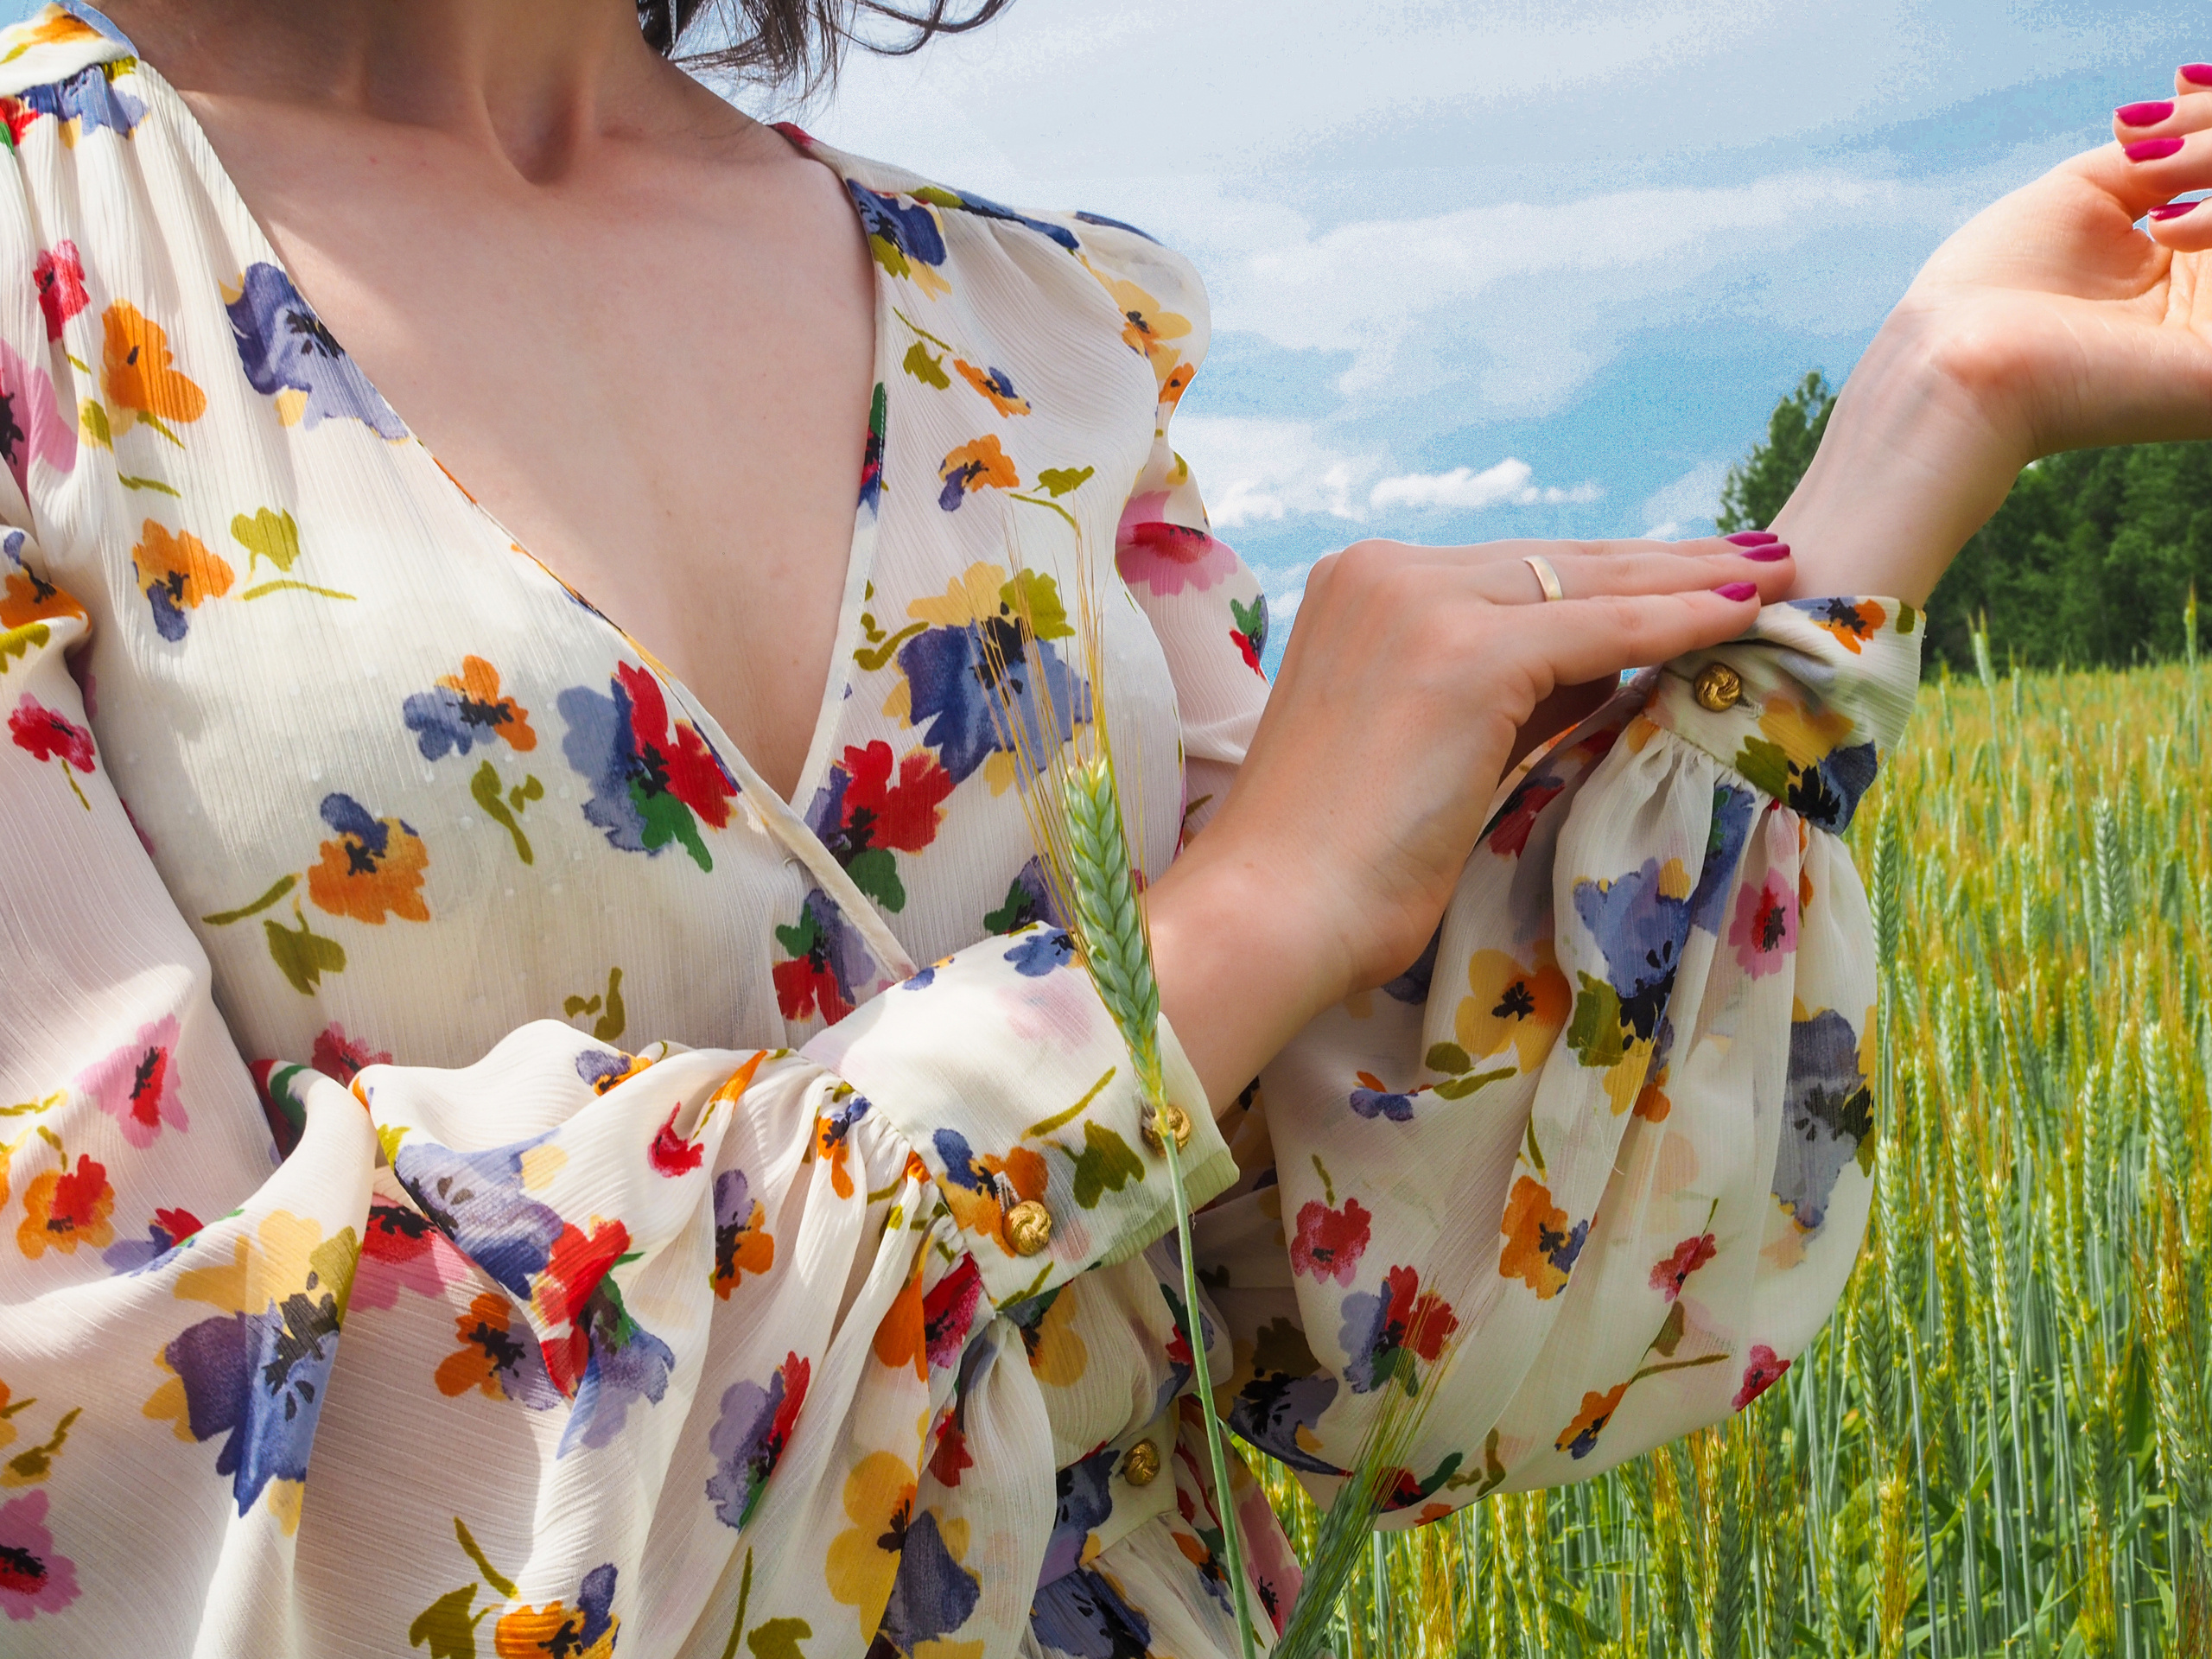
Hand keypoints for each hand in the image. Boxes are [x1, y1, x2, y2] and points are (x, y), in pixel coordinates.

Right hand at [1145, 533, 1795, 1109]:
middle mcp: (1381, 572)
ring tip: (1774, 574)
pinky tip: (1744, 611)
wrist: (1274, 911)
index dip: (1609, 574)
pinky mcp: (1461, 651)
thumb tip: (1605, 668)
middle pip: (1556, 561)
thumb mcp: (1424, 746)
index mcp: (1359, 588)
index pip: (1512, 572)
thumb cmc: (1334, 863)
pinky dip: (1681, 620)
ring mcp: (1418, 603)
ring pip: (1588, 582)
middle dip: (1665, 562)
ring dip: (1691, 579)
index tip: (1685, 572)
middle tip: (1757, 555)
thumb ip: (1500, 695)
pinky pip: (1603, 628)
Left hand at [1781, 64, 2211, 602]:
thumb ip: (2159, 157)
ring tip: (2157, 213)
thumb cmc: (1989, 292)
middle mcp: (2207, 311)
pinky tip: (2172, 229)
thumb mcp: (2081, 197)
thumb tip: (2192, 99)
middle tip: (2151, 155)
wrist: (1954, 366)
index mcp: (2176, 280)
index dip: (2208, 129)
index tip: (2170, 93)